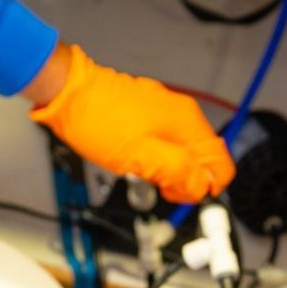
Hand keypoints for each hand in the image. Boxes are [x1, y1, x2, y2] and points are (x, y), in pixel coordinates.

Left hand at [27, 44, 234, 203]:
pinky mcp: (146, 111)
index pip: (221, 164)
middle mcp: (181, 114)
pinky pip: (162, 141)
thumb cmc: (97, 121)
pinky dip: (152, 155)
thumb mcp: (142, 158)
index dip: (204, 187)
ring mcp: (163, 110)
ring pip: (180, 152)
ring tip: (138, 168)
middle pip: (200, 160)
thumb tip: (202, 186)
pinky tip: (132, 157)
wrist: (66, 93)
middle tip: (154, 183)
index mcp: (187, 124)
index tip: (181, 194)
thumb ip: (179, 173)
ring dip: (165, 168)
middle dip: (182, 179)